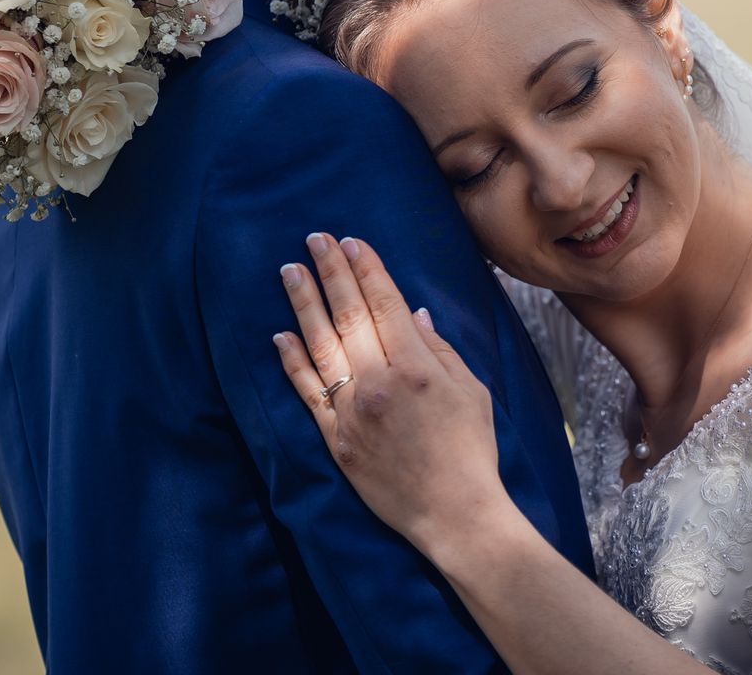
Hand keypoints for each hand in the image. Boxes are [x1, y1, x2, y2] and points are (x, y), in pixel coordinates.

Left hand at [275, 232, 510, 558]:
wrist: (454, 513)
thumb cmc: (471, 449)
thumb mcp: (471, 391)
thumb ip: (439, 349)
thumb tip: (412, 312)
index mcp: (417, 368)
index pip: (384, 304)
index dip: (366, 270)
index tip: (350, 242)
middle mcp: (380, 384)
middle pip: (349, 315)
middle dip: (330, 272)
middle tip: (314, 239)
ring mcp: (353, 412)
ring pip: (320, 346)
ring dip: (303, 304)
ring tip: (290, 271)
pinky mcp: (336, 440)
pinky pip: (307, 393)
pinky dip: (292, 361)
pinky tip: (280, 334)